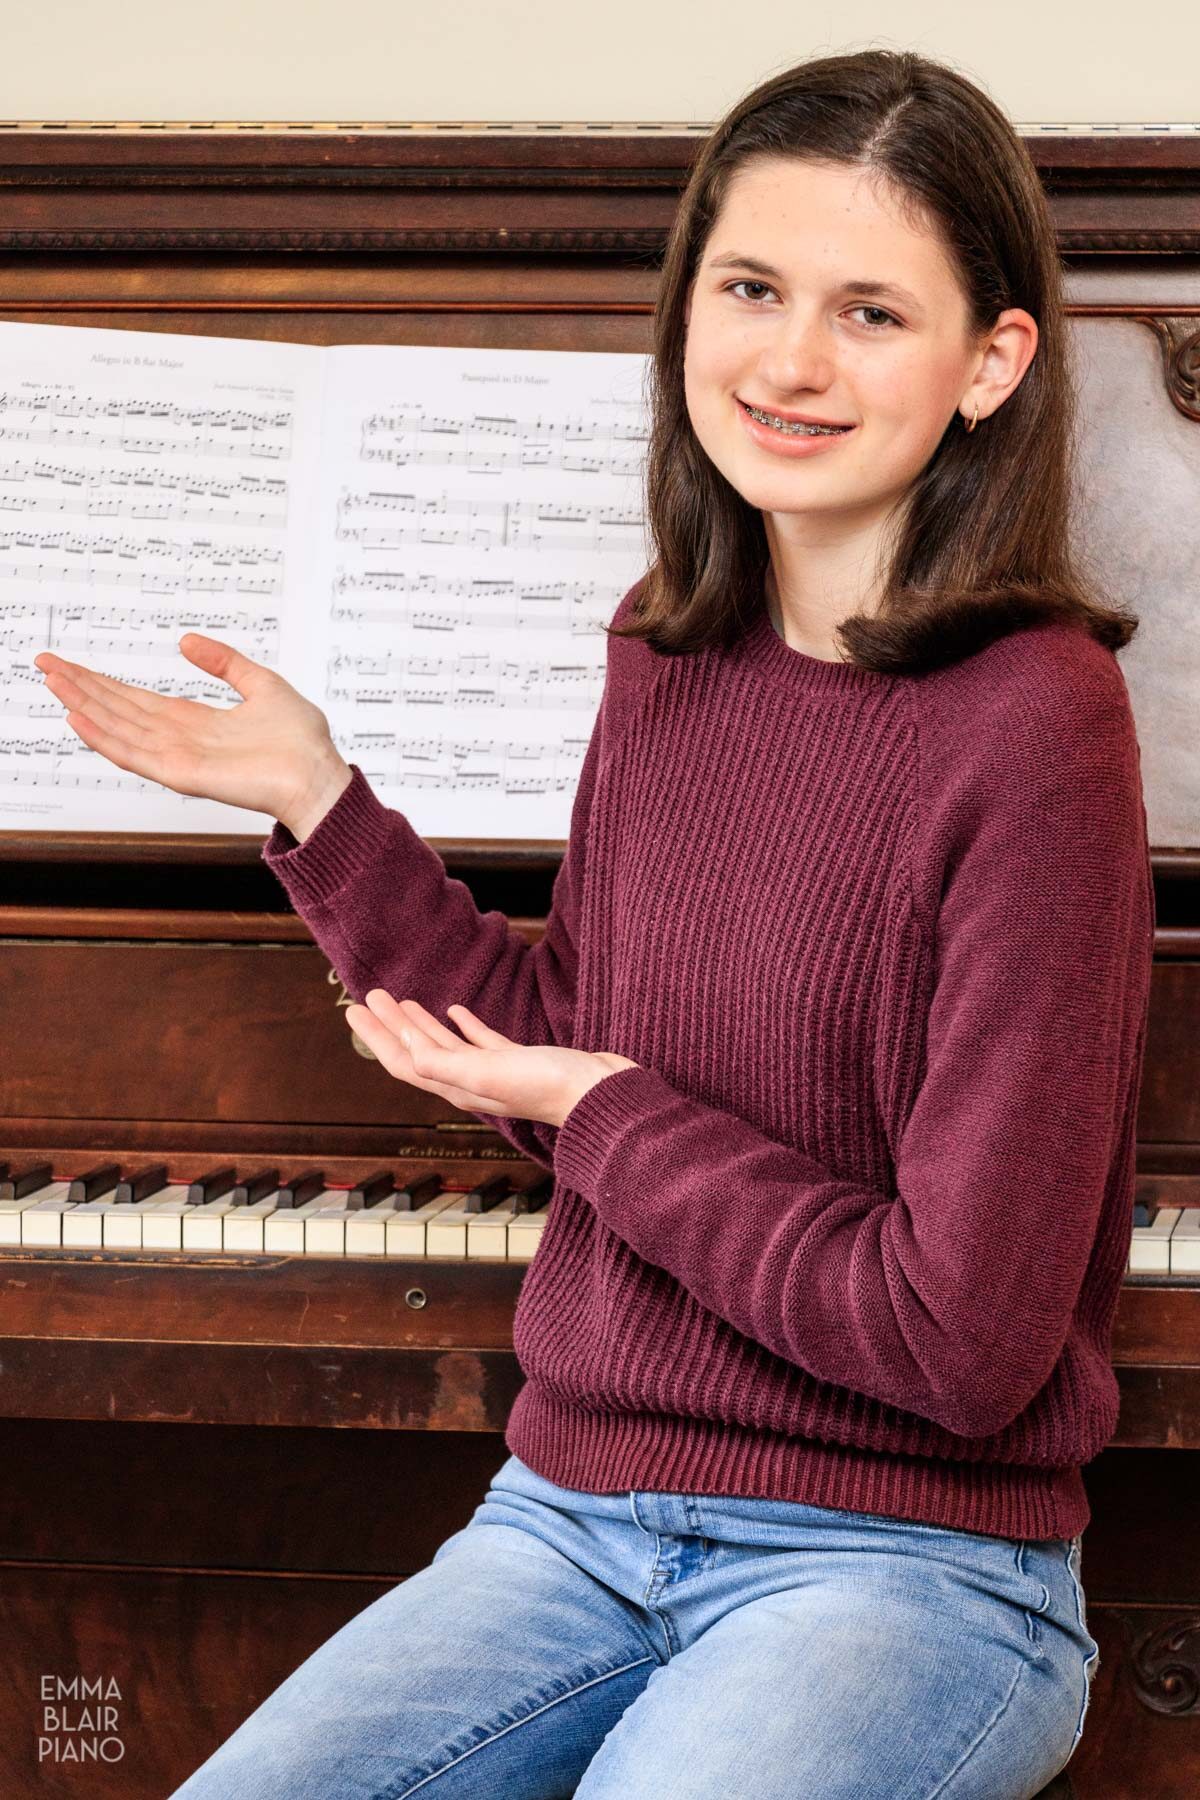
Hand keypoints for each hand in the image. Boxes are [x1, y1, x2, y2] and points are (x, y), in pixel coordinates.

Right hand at [34, 633, 351, 835]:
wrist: (319, 776)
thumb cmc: (302, 742)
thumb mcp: (262, 684)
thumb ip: (225, 662)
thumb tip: (187, 641)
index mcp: (196, 722)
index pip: (136, 700)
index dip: (102, 681)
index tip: (70, 663)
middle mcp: (181, 740)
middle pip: (119, 710)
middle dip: (81, 687)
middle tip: (45, 663)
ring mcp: (178, 759)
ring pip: (119, 728)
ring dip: (84, 705)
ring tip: (53, 682)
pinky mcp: (183, 775)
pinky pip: (136, 755)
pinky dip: (105, 738)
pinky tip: (79, 720)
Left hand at [344, 991, 639, 1128]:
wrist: (601, 1095)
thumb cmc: (550, 1088)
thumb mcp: (489, 1074)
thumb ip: (445, 1064)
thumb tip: (404, 1049)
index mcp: (458, 1086)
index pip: (404, 1060)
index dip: (376, 1036)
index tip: (353, 1008)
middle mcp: (470, 1081)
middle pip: (418, 1051)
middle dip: (390, 1026)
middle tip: (367, 996)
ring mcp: (495, 1071)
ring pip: (447, 1045)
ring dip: (422, 1023)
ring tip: (401, 1001)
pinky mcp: (520, 1060)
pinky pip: (482, 1040)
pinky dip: (464, 1024)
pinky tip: (457, 1010)